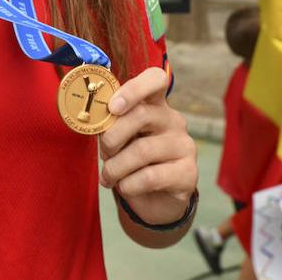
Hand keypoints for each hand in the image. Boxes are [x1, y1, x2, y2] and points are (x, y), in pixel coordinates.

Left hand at [98, 68, 197, 225]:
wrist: (153, 202)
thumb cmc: (131, 163)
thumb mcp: (119, 140)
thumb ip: (111, 125)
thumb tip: (93, 117)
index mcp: (156, 105)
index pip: (156, 79)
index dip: (133, 89)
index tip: (112, 107)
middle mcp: (174, 121)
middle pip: (142, 114)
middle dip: (112, 136)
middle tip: (103, 152)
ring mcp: (184, 146)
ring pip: (142, 150)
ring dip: (116, 166)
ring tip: (108, 176)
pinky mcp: (188, 173)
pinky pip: (150, 176)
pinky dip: (128, 185)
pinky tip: (124, 187)